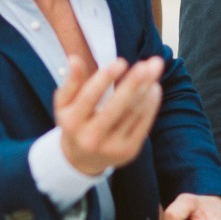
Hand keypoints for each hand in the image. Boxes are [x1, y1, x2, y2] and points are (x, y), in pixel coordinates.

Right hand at [56, 55, 163, 175]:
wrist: (81, 160)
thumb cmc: (75, 123)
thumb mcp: (65, 104)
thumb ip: (71, 82)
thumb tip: (73, 58)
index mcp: (72, 123)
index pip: (89, 97)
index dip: (105, 78)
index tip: (121, 62)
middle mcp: (91, 137)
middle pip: (116, 107)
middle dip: (134, 83)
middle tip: (148, 64)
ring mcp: (112, 147)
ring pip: (133, 114)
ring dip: (146, 90)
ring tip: (154, 68)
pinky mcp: (128, 151)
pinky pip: (143, 125)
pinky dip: (151, 105)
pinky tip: (154, 88)